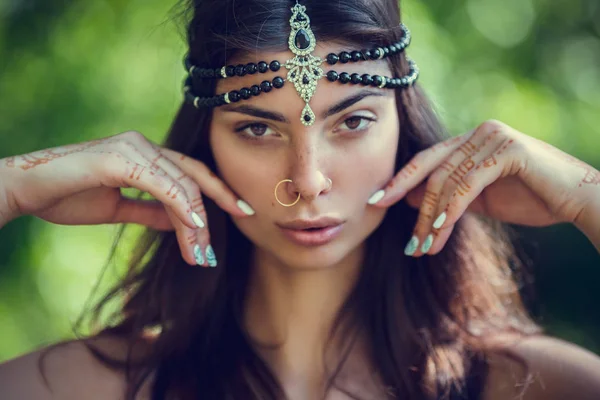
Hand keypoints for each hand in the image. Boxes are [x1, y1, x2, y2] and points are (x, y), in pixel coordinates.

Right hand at [0, 131, 254, 265]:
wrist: (25, 192)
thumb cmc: (67, 196)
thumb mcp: (118, 209)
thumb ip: (150, 211)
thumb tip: (180, 222)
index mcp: (145, 155)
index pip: (190, 174)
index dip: (217, 193)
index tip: (239, 212)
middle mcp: (143, 145)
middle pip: (194, 177)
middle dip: (218, 205)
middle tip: (231, 233)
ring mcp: (132, 148)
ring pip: (182, 184)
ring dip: (196, 221)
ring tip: (200, 252)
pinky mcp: (119, 158)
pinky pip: (161, 183)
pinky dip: (180, 205)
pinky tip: (193, 226)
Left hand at [369, 120, 599, 256]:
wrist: (577, 200)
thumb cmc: (531, 198)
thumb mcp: (479, 200)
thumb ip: (448, 196)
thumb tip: (409, 199)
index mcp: (470, 140)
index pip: (427, 160)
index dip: (400, 180)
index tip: (377, 201)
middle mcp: (478, 133)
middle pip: (431, 168)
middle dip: (406, 198)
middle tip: (393, 225)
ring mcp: (493, 137)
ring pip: (447, 180)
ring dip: (432, 218)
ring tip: (423, 247)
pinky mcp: (507, 150)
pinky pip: (468, 184)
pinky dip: (451, 210)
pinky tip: (440, 231)